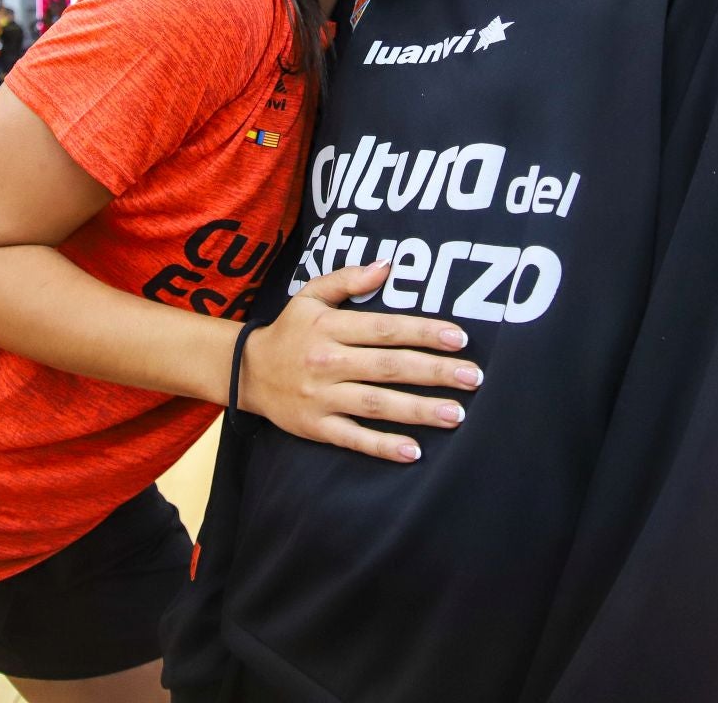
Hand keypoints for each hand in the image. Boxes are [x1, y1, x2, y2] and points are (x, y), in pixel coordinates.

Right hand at [239, 260, 481, 463]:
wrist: (245, 372)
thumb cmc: (289, 331)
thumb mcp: (310, 296)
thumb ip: (347, 280)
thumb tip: (387, 266)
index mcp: (330, 328)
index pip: (385, 329)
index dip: (423, 332)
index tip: (459, 337)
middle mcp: (328, 362)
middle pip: (389, 367)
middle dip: (434, 372)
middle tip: (472, 378)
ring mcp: (322, 398)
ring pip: (377, 404)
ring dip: (418, 410)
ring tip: (456, 414)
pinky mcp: (316, 427)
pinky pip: (353, 438)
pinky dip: (383, 446)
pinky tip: (413, 451)